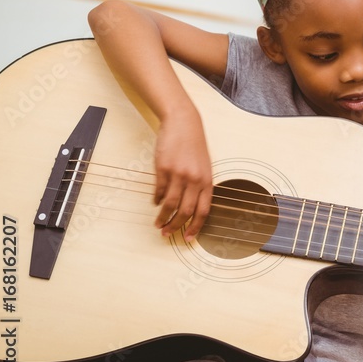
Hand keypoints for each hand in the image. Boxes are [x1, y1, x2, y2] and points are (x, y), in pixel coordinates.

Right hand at [152, 107, 213, 240]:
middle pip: (185, 211)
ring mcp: (179, 174)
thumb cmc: (194, 145)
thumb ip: (199, 186)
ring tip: (157, 224)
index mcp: (208, 181)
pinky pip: (159, 190)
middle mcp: (195, 180)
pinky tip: (155, 203)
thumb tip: (187, 208)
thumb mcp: (204, 166)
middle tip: (167, 234)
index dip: (195, 227)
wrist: (184, 123)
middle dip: (175, 226)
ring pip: (170, 204)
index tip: (188, 238)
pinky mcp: (163, 168)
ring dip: (163, 218)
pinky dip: (156, 200)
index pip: (203, 211)